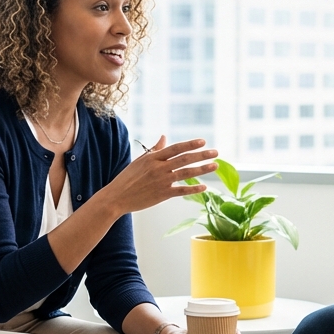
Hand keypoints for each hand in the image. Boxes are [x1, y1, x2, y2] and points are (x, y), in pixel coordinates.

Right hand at [100, 137, 216, 214]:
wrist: (117, 197)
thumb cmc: (128, 178)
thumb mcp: (140, 161)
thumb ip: (154, 150)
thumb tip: (164, 136)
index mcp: (153, 158)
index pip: (175, 148)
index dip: (190, 144)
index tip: (203, 142)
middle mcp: (159, 168)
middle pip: (184, 159)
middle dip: (201, 155)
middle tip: (216, 152)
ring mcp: (161, 181)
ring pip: (186, 173)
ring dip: (202, 169)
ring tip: (215, 165)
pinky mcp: (162, 195)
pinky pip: (181, 191)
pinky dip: (193, 189)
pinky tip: (204, 187)